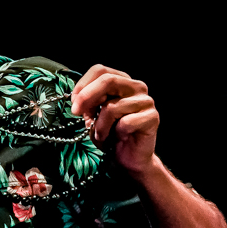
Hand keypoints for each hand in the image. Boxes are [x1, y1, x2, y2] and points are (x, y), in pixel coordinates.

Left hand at [70, 65, 159, 179]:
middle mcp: (136, 87)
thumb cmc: (110, 134)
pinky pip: (126, 122)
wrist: (128, 157)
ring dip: (100, 125)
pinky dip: (115, 133)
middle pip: (108, 80)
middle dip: (86, 97)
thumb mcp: (93, 115)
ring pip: (112, 106)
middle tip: (76, 112)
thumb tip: (78, 98)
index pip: (100, 70)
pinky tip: (117, 137)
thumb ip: (88, 102)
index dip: (83, 85)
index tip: (74, 102)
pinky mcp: (152, 117)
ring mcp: (146, 101)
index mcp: (121, 81)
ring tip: (101, 134)